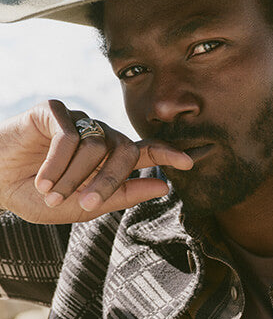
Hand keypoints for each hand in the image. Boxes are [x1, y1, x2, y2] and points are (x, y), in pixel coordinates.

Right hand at [0, 99, 192, 223]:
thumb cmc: (37, 197)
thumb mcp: (81, 206)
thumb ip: (121, 196)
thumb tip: (163, 185)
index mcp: (108, 159)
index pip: (144, 150)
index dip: (167, 154)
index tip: (189, 162)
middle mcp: (98, 136)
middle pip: (124, 150)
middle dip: (109, 181)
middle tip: (85, 204)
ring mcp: (77, 121)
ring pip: (95, 145)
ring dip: (74, 176)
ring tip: (52, 194)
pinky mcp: (53, 111)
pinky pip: (68, 135)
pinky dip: (57, 163)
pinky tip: (43, 181)